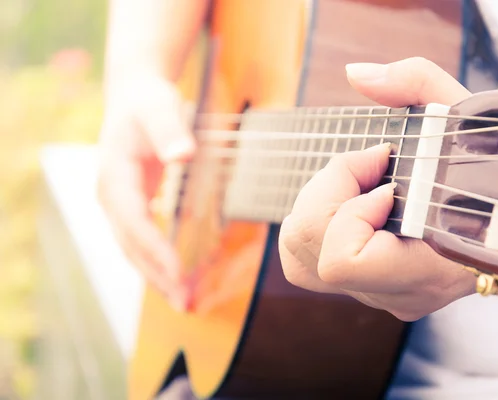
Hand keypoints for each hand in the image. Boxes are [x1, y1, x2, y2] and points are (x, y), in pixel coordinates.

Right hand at [97, 71, 194, 309]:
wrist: (134, 97)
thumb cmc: (148, 102)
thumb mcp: (159, 108)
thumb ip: (170, 130)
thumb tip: (183, 154)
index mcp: (114, 178)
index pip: (134, 223)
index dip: (156, 250)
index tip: (179, 274)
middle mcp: (111, 197)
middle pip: (131, 246)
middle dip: (157, 276)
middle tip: (185, 302)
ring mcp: (118, 204)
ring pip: (134, 249)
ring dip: (157, 276)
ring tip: (183, 300)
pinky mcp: (130, 206)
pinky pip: (141, 240)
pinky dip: (157, 261)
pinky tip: (175, 275)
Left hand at [279, 57, 476, 320]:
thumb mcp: (467, 113)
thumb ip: (415, 82)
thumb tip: (355, 75)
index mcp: (430, 268)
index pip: (342, 259)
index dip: (351, 207)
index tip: (388, 175)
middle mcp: (399, 293)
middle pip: (308, 247)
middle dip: (328, 190)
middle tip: (370, 164)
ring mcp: (382, 297)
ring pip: (299, 259)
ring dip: (317, 206)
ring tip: (360, 184)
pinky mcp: (372, 291)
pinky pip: (309, 267)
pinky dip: (315, 227)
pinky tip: (349, 205)